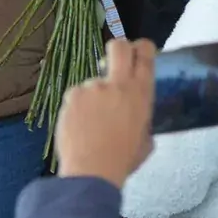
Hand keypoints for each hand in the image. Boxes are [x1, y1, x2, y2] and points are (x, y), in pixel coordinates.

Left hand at [54, 37, 154, 187]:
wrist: (92, 170)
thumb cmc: (123, 160)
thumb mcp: (145, 140)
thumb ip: (142, 121)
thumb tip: (138, 118)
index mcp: (140, 93)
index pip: (145, 54)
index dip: (143, 48)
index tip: (139, 50)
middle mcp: (118, 83)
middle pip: (119, 46)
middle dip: (118, 49)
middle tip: (114, 63)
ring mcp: (93, 86)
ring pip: (93, 81)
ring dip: (93, 96)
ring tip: (91, 124)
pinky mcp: (72, 94)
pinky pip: (77, 96)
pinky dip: (78, 109)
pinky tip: (79, 127)